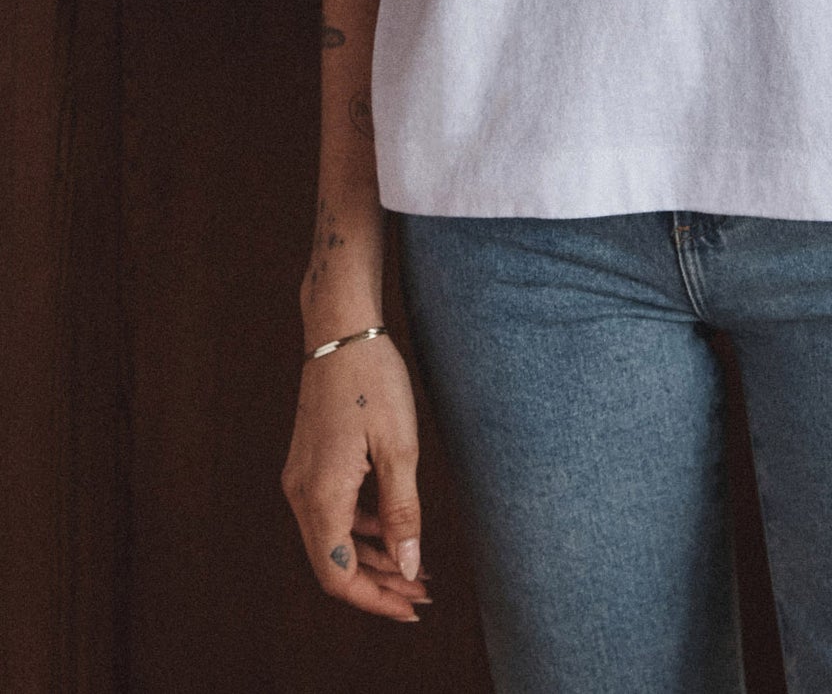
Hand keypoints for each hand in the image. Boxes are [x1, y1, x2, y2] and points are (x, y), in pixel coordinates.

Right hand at [281, 332, 430, 621]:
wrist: (340, 331)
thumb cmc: (373, 380)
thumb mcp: (399, 446)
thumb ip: (403, 511)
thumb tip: (408, 568)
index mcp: (321, 495)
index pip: (339, 576)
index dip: (376, 600)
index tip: (412, 609)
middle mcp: (301, 494)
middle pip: (334, 564)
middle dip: (378, 585)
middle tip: (422, 594)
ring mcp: (301, 478)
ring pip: (332, 542)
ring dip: (372, 559)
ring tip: (415, 567)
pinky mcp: (310, 464)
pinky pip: (332, 515)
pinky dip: (362, 531)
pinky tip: (393, 528)